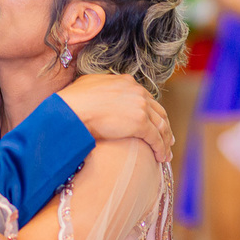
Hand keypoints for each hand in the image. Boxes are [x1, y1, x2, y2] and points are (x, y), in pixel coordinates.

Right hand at [57, 74, 173, 162]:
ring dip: (165, 140)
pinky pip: (156, 138)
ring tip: (166, 153)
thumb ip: (103, 86)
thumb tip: (100, 90)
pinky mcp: (140, 123)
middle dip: (164, 126)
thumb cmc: (74, 99)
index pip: (146, 98)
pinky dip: (161, 149)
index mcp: (127, 82)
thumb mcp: (90, 84)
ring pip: (161, 126)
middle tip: (167, 139)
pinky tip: (161, 157)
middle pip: (158, 111)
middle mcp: (137, 92)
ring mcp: (140, 106)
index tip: (155, 123)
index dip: (152, 112)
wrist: (72, 108)